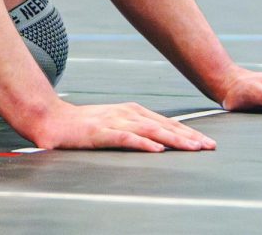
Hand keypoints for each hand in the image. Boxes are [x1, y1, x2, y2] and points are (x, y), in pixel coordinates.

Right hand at [28, 101, 216, 151]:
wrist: (52, 119)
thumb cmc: (84, 124)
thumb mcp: (114, 123)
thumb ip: (135, 129)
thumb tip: (160, 142)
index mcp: (131, 111)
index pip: (166, 122)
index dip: (187, 132)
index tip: (206, 142)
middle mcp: (126, 113)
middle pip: (163, 125)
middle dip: (188, 136)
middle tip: (209, 146)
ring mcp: (113, 121)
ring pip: (150, 130)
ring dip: (173, 139)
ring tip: (192, 148)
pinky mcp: (100, 132)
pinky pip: (125, 138)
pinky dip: (142, 143)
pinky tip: (156, 149)